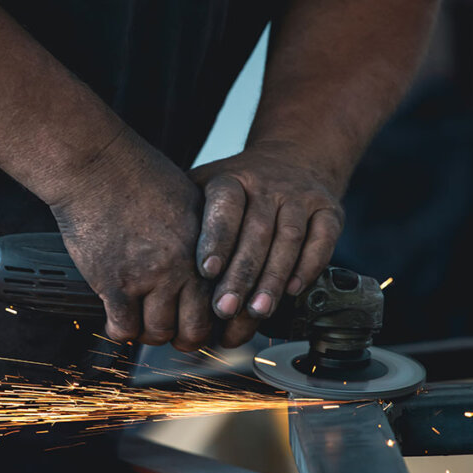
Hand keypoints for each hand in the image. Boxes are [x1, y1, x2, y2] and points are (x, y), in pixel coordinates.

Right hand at [49, 131, 213, 350]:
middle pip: (194, 330)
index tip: (199, 324)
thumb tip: (210, 266)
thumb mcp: (190, 200)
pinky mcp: (115, 284)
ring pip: (158, 333)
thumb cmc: (138, 175)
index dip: (212, 323)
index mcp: (207, 248)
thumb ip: (204, 236)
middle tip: (171, 332)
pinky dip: (120, 330)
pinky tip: (116, 317)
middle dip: (183, 338)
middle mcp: (184, 268)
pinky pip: (123, 328)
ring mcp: (150, 278)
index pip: (223, 305)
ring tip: (140, 320)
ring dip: (148, 333)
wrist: (97, 166)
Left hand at [189, 141, 344, 347]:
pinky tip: (291, 291)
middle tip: (224, 311)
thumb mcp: (203, 188)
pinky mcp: (329, 210)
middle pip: (257, 232)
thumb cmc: (235, 190)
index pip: (225, 206)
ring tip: (256, 312)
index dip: (216, 239)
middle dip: (241, 275)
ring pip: (289, 240)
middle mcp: (269, 184)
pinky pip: (322, 241)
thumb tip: (143, 264)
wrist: (293, 160)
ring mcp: (301, 196)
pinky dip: (308, 267)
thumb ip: (181, 217)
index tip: (205, 271)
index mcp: (232, 179)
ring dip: (272, 279)